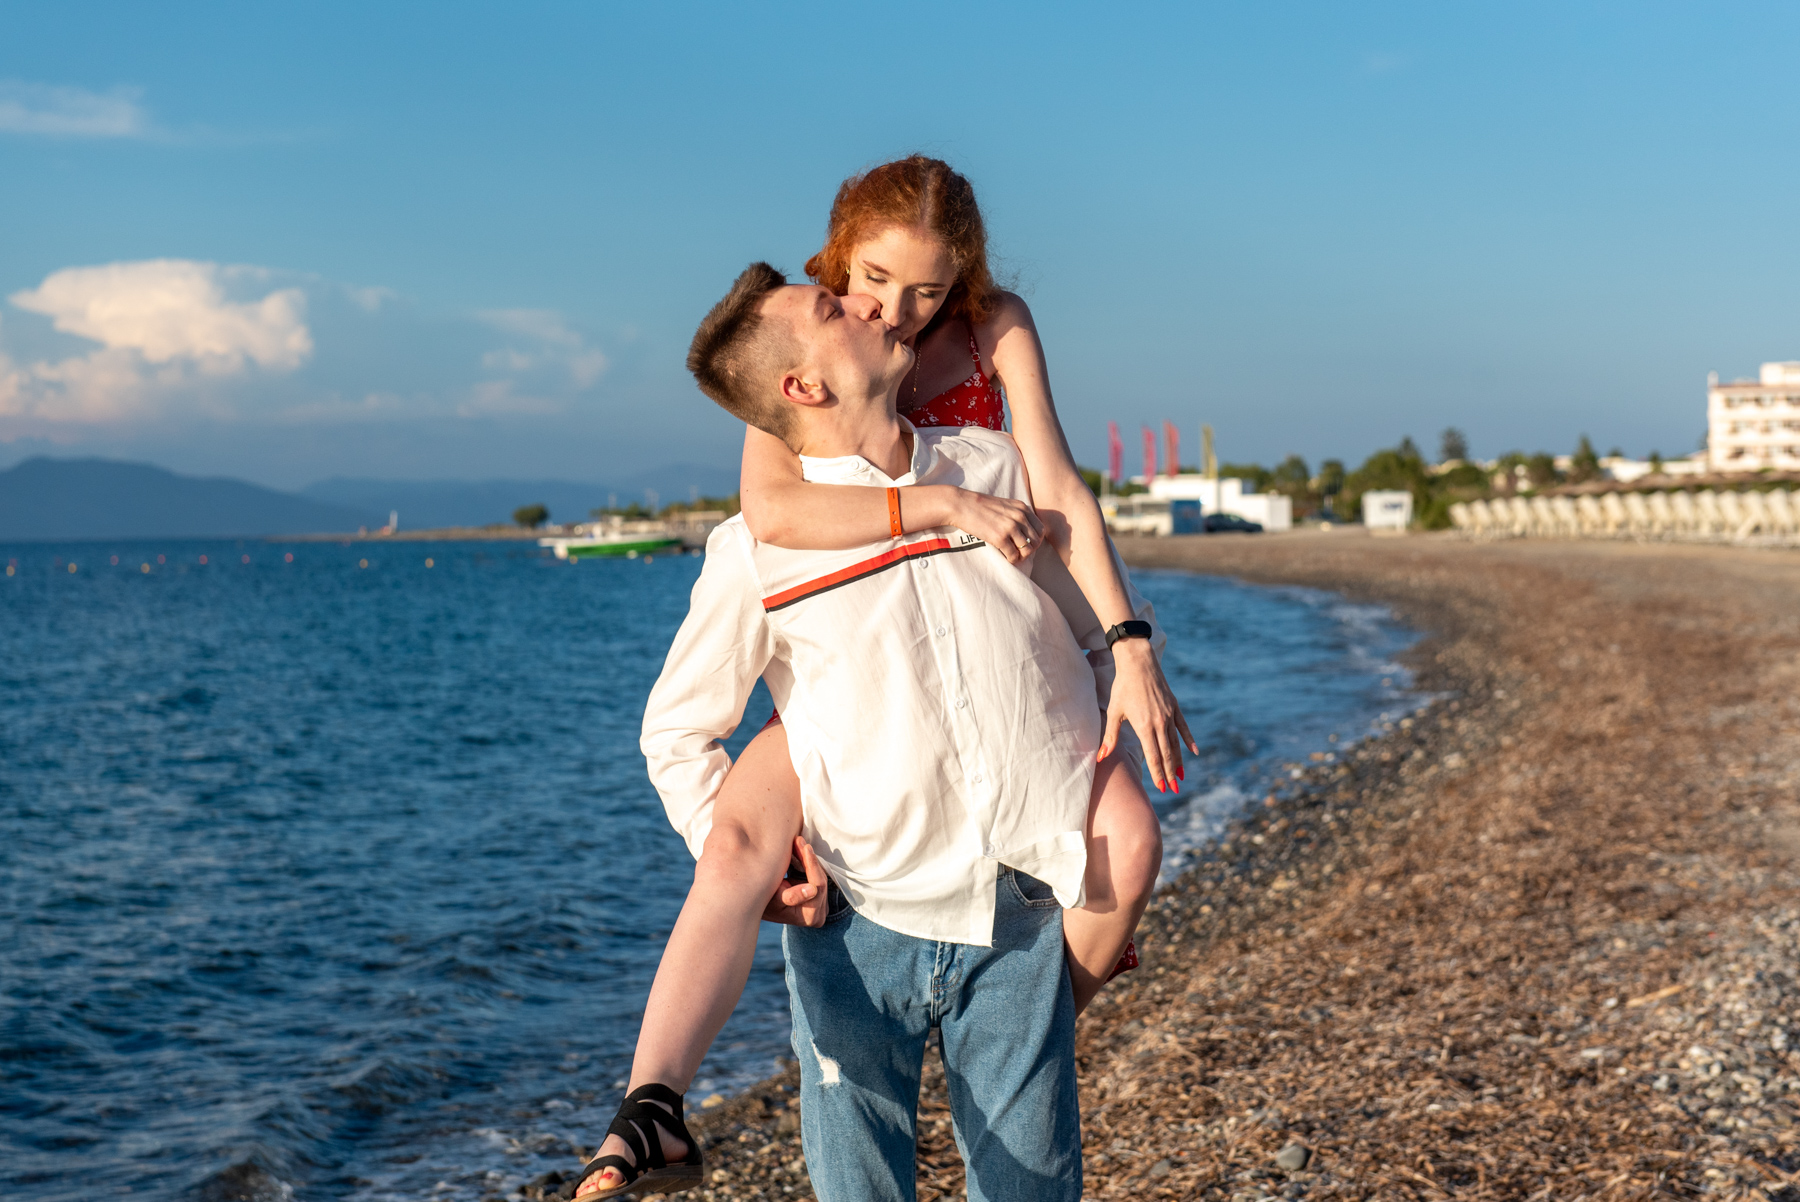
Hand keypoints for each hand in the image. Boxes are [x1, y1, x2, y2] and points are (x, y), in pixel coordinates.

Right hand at [761, 836, 828, 926]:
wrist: (758, 908)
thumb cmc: (764, 903)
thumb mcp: (774, 899)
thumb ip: (792, 895)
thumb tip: (813, 889)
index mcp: (810, 917)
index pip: (817, 887)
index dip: (811, 865)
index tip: (804, 846)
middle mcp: (819, 914)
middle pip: (820, 879)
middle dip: (809, 858)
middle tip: (798, 840)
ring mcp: (821, 905)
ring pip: (819, 875)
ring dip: (808, 858)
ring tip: (797, 842)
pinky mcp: (819, 896)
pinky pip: (816, 875)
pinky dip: (808, 863)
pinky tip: (800, 850)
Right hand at [949, 489, 1045, 564]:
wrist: (962, 505)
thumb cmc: (981, 506)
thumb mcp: (1006, 505)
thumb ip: (1018, 514)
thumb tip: (1026, 532)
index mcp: (1022, 508)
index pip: (1041, 529)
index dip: (1036, 540)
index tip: (1026, 544)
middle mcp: (1020, 516)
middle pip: (1036, 541)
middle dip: (1030, 550)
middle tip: (1020, 552)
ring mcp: (1010, 527)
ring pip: (1027, 550)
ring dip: (1021, 556)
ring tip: (1013, 556)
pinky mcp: (999, 538)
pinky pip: (1013, 555)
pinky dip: (1012, 560)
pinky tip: (1006, 558)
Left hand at [1101, 638, 1197, 792]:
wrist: (1138, 662)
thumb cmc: (1123, 687)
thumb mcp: (1113, 712)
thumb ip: (1110, 737)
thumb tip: (1100, 757)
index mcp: (1144, 726)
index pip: (1153, 756)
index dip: (1158, 774)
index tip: (1162, 788)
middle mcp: (1160, 722)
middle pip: (1167, 754)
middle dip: (1170, 774)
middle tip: (1174, 789)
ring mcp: (1169, 715)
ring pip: (1176, 743)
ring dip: (1178, 761)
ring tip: (1180, 777)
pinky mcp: (1175, 707)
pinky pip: (1184, 728)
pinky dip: (1189, 740)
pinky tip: (1194, 752)